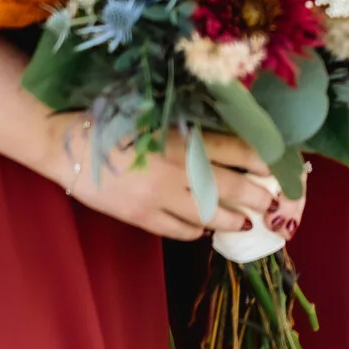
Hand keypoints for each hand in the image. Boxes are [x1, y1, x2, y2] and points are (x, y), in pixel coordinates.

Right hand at [56, 116, 276, 240]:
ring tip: (245, 222)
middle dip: (257, 195)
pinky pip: (177, 229)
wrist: (68, 144)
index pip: (236, 149)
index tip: (279, 167)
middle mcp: (177, 168)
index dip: (262, 160)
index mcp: (183, 138)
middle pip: (230, 185)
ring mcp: (159, 196)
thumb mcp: (157, 117)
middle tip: (274, 202)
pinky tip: (202, 229)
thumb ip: (190, 131)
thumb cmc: (113, 121)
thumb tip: (225, 144)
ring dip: (231, 219)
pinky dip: (194, 231)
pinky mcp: (141, 216)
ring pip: (208, 213)